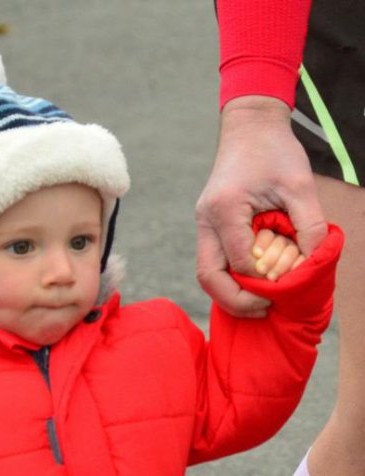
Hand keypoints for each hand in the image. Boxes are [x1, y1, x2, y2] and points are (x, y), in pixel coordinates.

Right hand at [196, 96, 326, 316]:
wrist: (250, 126)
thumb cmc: (276, 151)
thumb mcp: (300, 185)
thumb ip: (310, 225)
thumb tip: (313, 263)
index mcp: (226, 208)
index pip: (240, 261)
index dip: (262, 281)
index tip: (286, 287)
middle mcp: (207, 219)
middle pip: (209, 276)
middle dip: (235, 300)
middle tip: (264, 308)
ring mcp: (203, 223)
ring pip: (206, 273)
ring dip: (229, 294)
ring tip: (258, 304)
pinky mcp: (208, 225)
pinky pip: (212, 263)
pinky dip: (229, 280)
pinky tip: (252, 285)